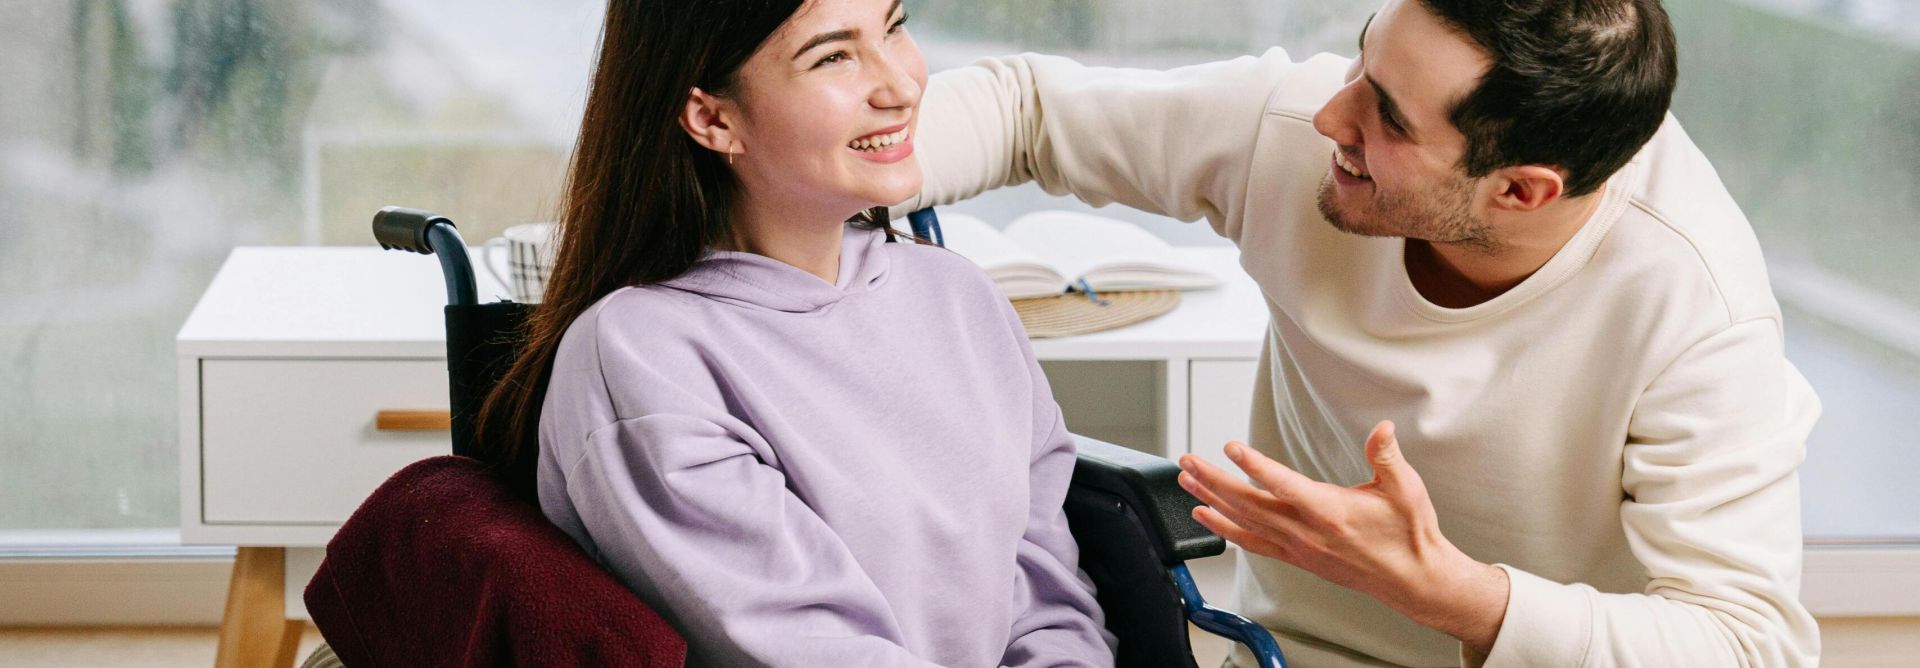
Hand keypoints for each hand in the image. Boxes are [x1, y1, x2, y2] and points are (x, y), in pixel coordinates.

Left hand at [1176, 421, 1507, 653]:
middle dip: (1214, 480)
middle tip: (1188, 460)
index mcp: (1329, 511)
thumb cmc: (1408, 534)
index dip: (1255, 465)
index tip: (1231, 447)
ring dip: (1212, 500)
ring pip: (1245, 522)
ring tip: (1186, 482)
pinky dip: (1225, 529)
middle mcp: (1307, 532)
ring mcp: (1298, 547)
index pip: (1282, 485)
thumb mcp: (1404, 488)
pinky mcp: (1297, 557)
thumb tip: (1382, 428)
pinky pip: (1252, 543)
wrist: (1412, 578)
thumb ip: (1386, 455)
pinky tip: (1207, 516)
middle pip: (1250, 504)